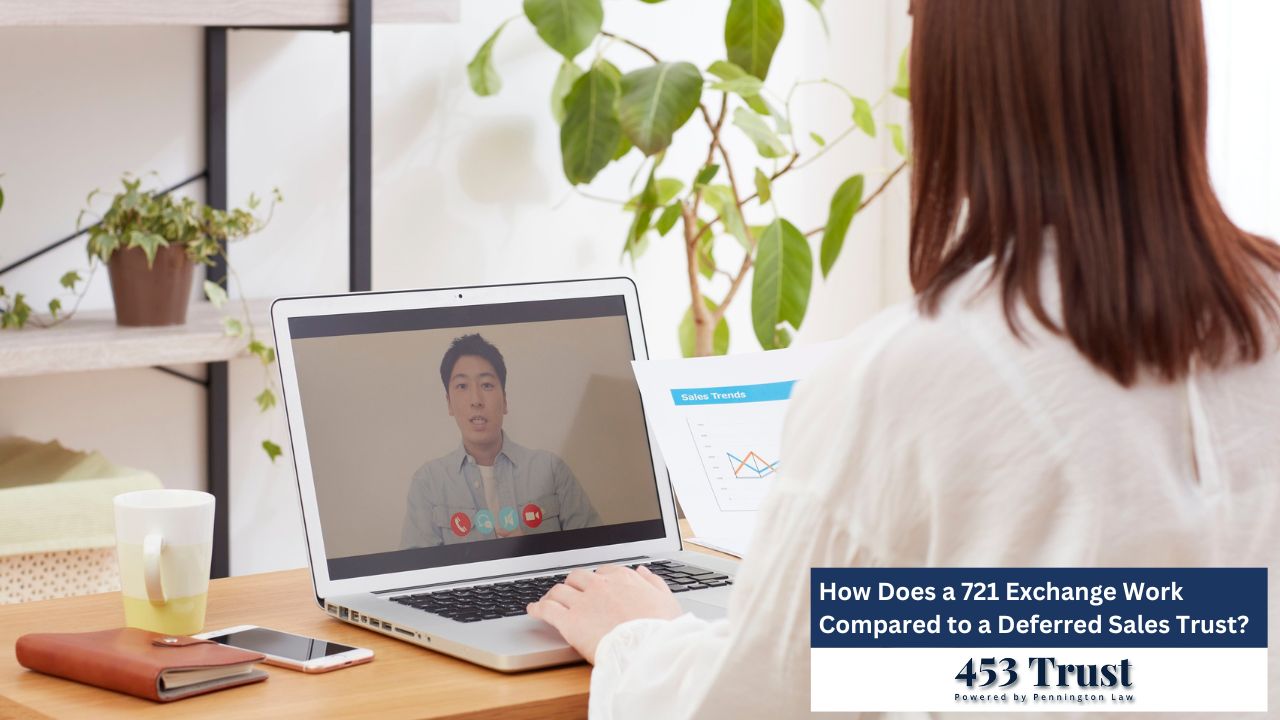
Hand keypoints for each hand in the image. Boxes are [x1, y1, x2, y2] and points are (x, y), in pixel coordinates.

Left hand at [527, 565, 682, 663]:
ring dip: (552, 594)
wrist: (649, 648)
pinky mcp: (569, 621)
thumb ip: (653, 582)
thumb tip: (642, 571)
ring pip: (559, 590)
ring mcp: (583, 602)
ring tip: (548, 600)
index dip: (596, 580)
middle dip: (572, 584)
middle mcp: (600, 585)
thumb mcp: (666, 600)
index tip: (594, 587)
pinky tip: (533, 610)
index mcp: (623, 579)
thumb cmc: (661, 629)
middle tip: (570, 593)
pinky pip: (547, 609)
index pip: (603, 571)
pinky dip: (537, 608)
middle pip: (578, 577)